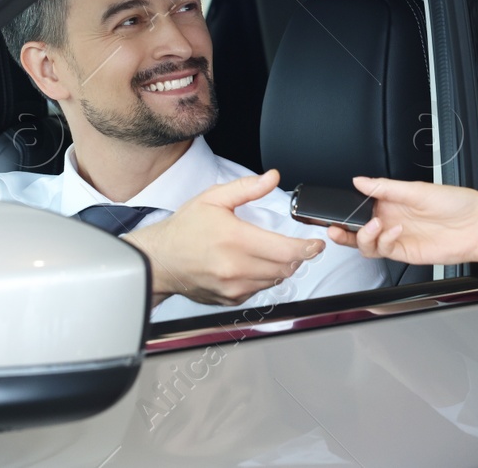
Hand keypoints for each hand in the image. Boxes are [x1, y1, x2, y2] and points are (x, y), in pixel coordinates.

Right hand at [125, 169, 324, 306]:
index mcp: (236, 240)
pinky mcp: (231, 299)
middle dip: (296, 256)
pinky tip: (253, 264)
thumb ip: (247, 188)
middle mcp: (237, 268)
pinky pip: (259, 290)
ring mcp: (234, 287)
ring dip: (281, 267)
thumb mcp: (214, 198)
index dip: (307, 248)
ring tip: (272, 252)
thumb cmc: (184, 229)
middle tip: (297, 245)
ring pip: (275, 281)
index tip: (316, 244)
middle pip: (285, 268)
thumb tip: (272, 178)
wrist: (161, 260)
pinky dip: (264, 278)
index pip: (286, 251)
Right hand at [326, 175, 477, 266]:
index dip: (346, 210)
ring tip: (373, 226)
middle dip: (343, 230)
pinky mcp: (406, 253)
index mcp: (392, 201)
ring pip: (366, 243)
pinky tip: (393, 231)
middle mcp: (392, 219)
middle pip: (358, 229)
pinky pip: (384, 250)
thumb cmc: (457, 203)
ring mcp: (398, 237)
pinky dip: (383, 241)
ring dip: (362, 236)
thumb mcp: (417, 189)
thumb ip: (385, 188)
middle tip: (335, 227)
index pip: (361, 207)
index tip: (335, 210)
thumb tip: (360, 181)